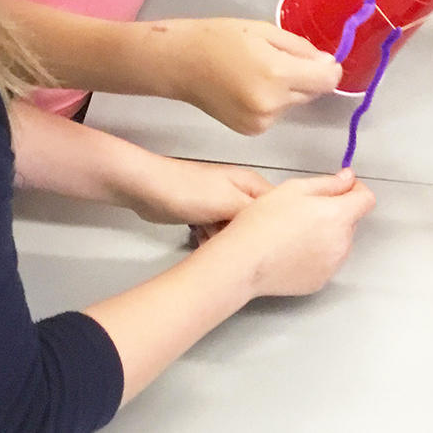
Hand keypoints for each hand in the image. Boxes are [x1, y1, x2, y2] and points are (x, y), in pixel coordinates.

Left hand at [126, 157, 272, 226]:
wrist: (148, 190)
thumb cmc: (190, 191)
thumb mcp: (230, 202)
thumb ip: (259, 215)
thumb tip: (283, 228)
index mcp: (252, 184)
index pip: (277, 211)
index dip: (273, 231)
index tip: (264, 248)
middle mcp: (240, 193)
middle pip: (254, 226)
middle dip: (240, 237)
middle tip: (222, 236)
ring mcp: (222, 204)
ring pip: (234, 233)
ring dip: (221, 239)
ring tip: (206, 233)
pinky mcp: (206, 215)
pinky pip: (217, 234)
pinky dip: (209, 239)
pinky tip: (198, 235)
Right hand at [146, 17, 341, 134]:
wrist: (181, 64)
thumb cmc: (221, 38)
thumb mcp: (265, 31)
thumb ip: (301, 49)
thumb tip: (328, 64)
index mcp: (277, 74)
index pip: (326, 81)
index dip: (330, 69)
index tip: (322, 60)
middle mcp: (273, 104)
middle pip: (312, 92)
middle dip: (306, 77)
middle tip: (279, 58)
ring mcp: (261, 122)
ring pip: (295, 103)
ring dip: (288, 89)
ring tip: (259, 71)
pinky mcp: (252, 131)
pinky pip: (277, 113)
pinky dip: (273, 101)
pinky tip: (250, 88)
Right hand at [213, 168, 374, 297]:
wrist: (244, 261)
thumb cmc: (263, 223)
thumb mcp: (295, 189)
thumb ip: (328, 183)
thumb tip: (347, 179)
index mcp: (338, 215)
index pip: (366, 198)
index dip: (356, 189)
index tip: (343, 187)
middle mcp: (341, 243)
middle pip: (351, 220)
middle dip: (336, 211)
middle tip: (305, 209)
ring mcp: (331, 265)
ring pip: (339, 241)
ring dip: (327, 233)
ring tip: (295, 231)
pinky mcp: (320, 281)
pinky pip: (327, 261)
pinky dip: (317, 254)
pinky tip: (292, 249)